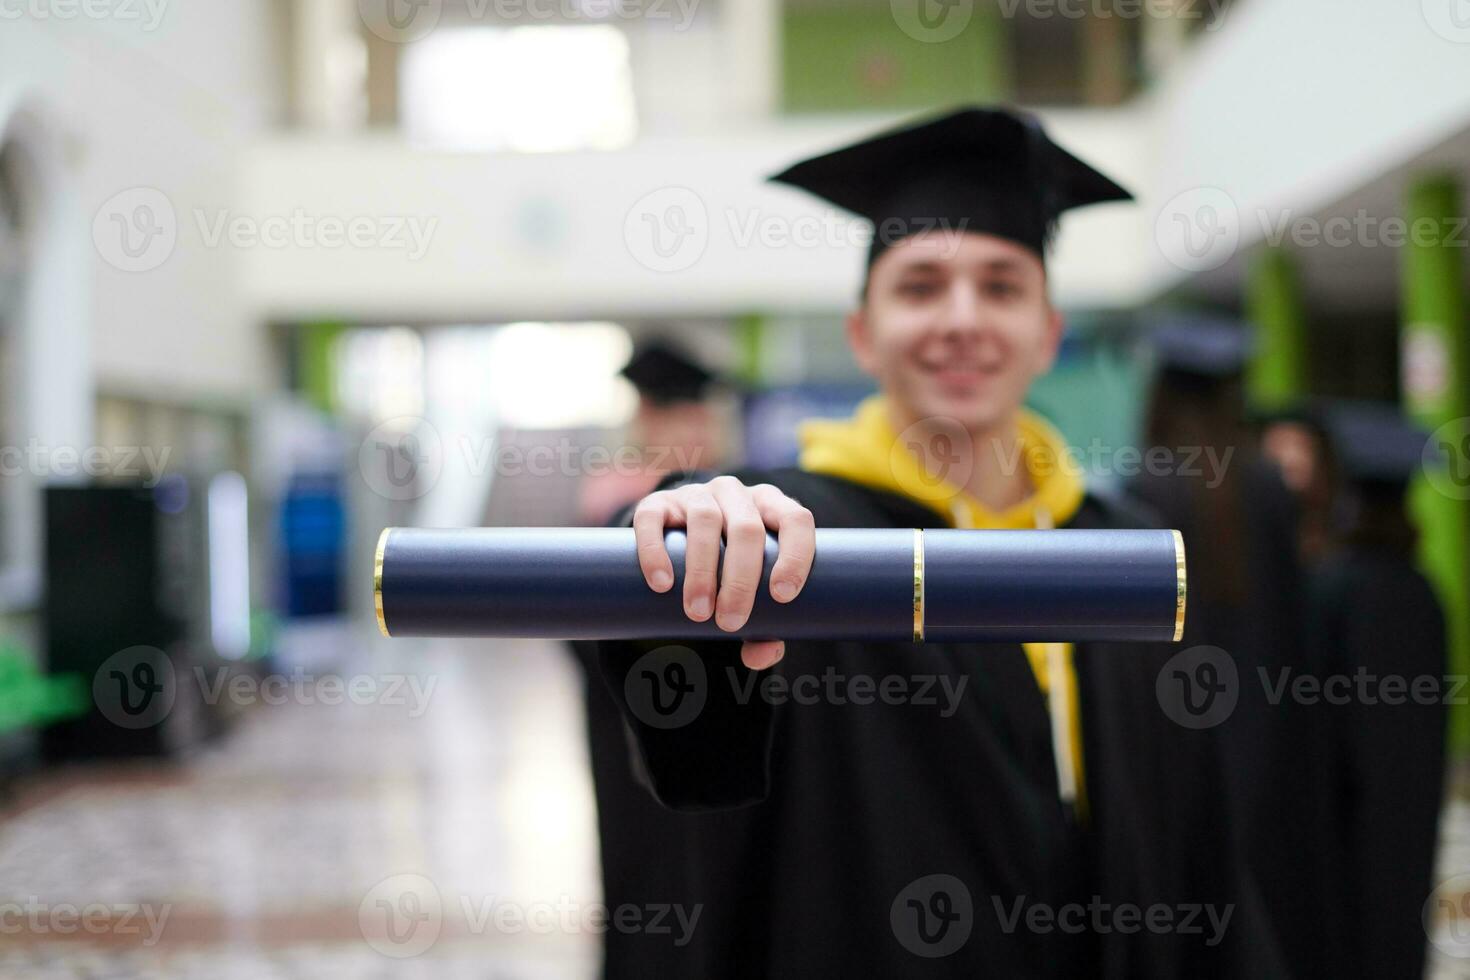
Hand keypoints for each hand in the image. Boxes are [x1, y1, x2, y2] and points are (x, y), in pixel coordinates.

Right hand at [632, 476, 814, 670]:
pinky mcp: (658, 502)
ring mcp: (696, 494)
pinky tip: (662, 584)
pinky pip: (654, 518)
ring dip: (702, 570)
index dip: (795, 555)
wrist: (679, 538)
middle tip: (731, 622)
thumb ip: (765, 628)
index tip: (782, 597)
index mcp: (772, 507)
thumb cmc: (730, 570)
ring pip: (705, 520)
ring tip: (698, 613)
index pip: (796, 520)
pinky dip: (656, 551)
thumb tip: (761, 655)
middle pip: (747, 528)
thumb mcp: (753, 593)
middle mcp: (737, 494)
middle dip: (741, 579)